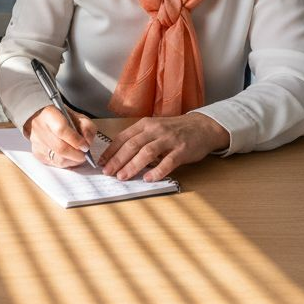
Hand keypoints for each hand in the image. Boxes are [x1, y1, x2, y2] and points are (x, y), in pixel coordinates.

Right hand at [23, 105, 101, 168]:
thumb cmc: (60, 118)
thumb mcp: (77, 116)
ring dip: (72, 160)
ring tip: (77, 155)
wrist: (40, 118)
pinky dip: (65, 162)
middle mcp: (39, 128)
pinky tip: (68, 156)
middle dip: (77, 154)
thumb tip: (88, 142)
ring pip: (58, 159)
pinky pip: (54, 164)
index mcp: (50, 115)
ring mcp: (36, 143)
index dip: (76, 141)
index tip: (85, 146)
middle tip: (84, 154)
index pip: (62, 130)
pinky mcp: (37, 153)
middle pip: (60, 148)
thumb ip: (86, 127)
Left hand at [100, 113, 228, 181]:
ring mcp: (169, 139)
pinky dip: (157, 170)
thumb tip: (119, 156)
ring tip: (123, 176)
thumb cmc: (175, 130)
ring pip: (147, 152)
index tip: (101, 162)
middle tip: (108, 172)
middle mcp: (155, 130)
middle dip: (117, 160)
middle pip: (132, 145)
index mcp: (145, 125)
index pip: (123, 137)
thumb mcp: (154, 129)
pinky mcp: (182, 150)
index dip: (111, 151)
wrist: (203, 126)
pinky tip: (148, 178)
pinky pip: (168, 161)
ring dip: (132, 165)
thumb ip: (139, 139)